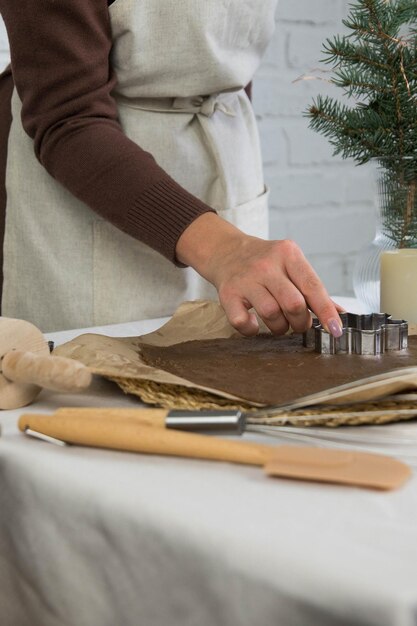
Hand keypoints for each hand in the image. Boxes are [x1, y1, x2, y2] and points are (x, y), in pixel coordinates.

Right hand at [176, 213, 343, 336]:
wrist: (226, 251)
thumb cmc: (265, 262)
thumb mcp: (291, 265)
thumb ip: (313, 289)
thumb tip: (340, 314)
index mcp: (288, 254)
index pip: (313, 286)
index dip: (326, 312)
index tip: (335, 330)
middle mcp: (266, 265)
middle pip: (294, 304)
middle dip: (301, 322)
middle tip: (299, 323)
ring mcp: (246, 279)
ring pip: (271, 314)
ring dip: (280, 327)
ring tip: (279, 323)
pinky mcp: (228, 294)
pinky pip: (243, 322)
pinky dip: (252, 330)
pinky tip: (254, 322)